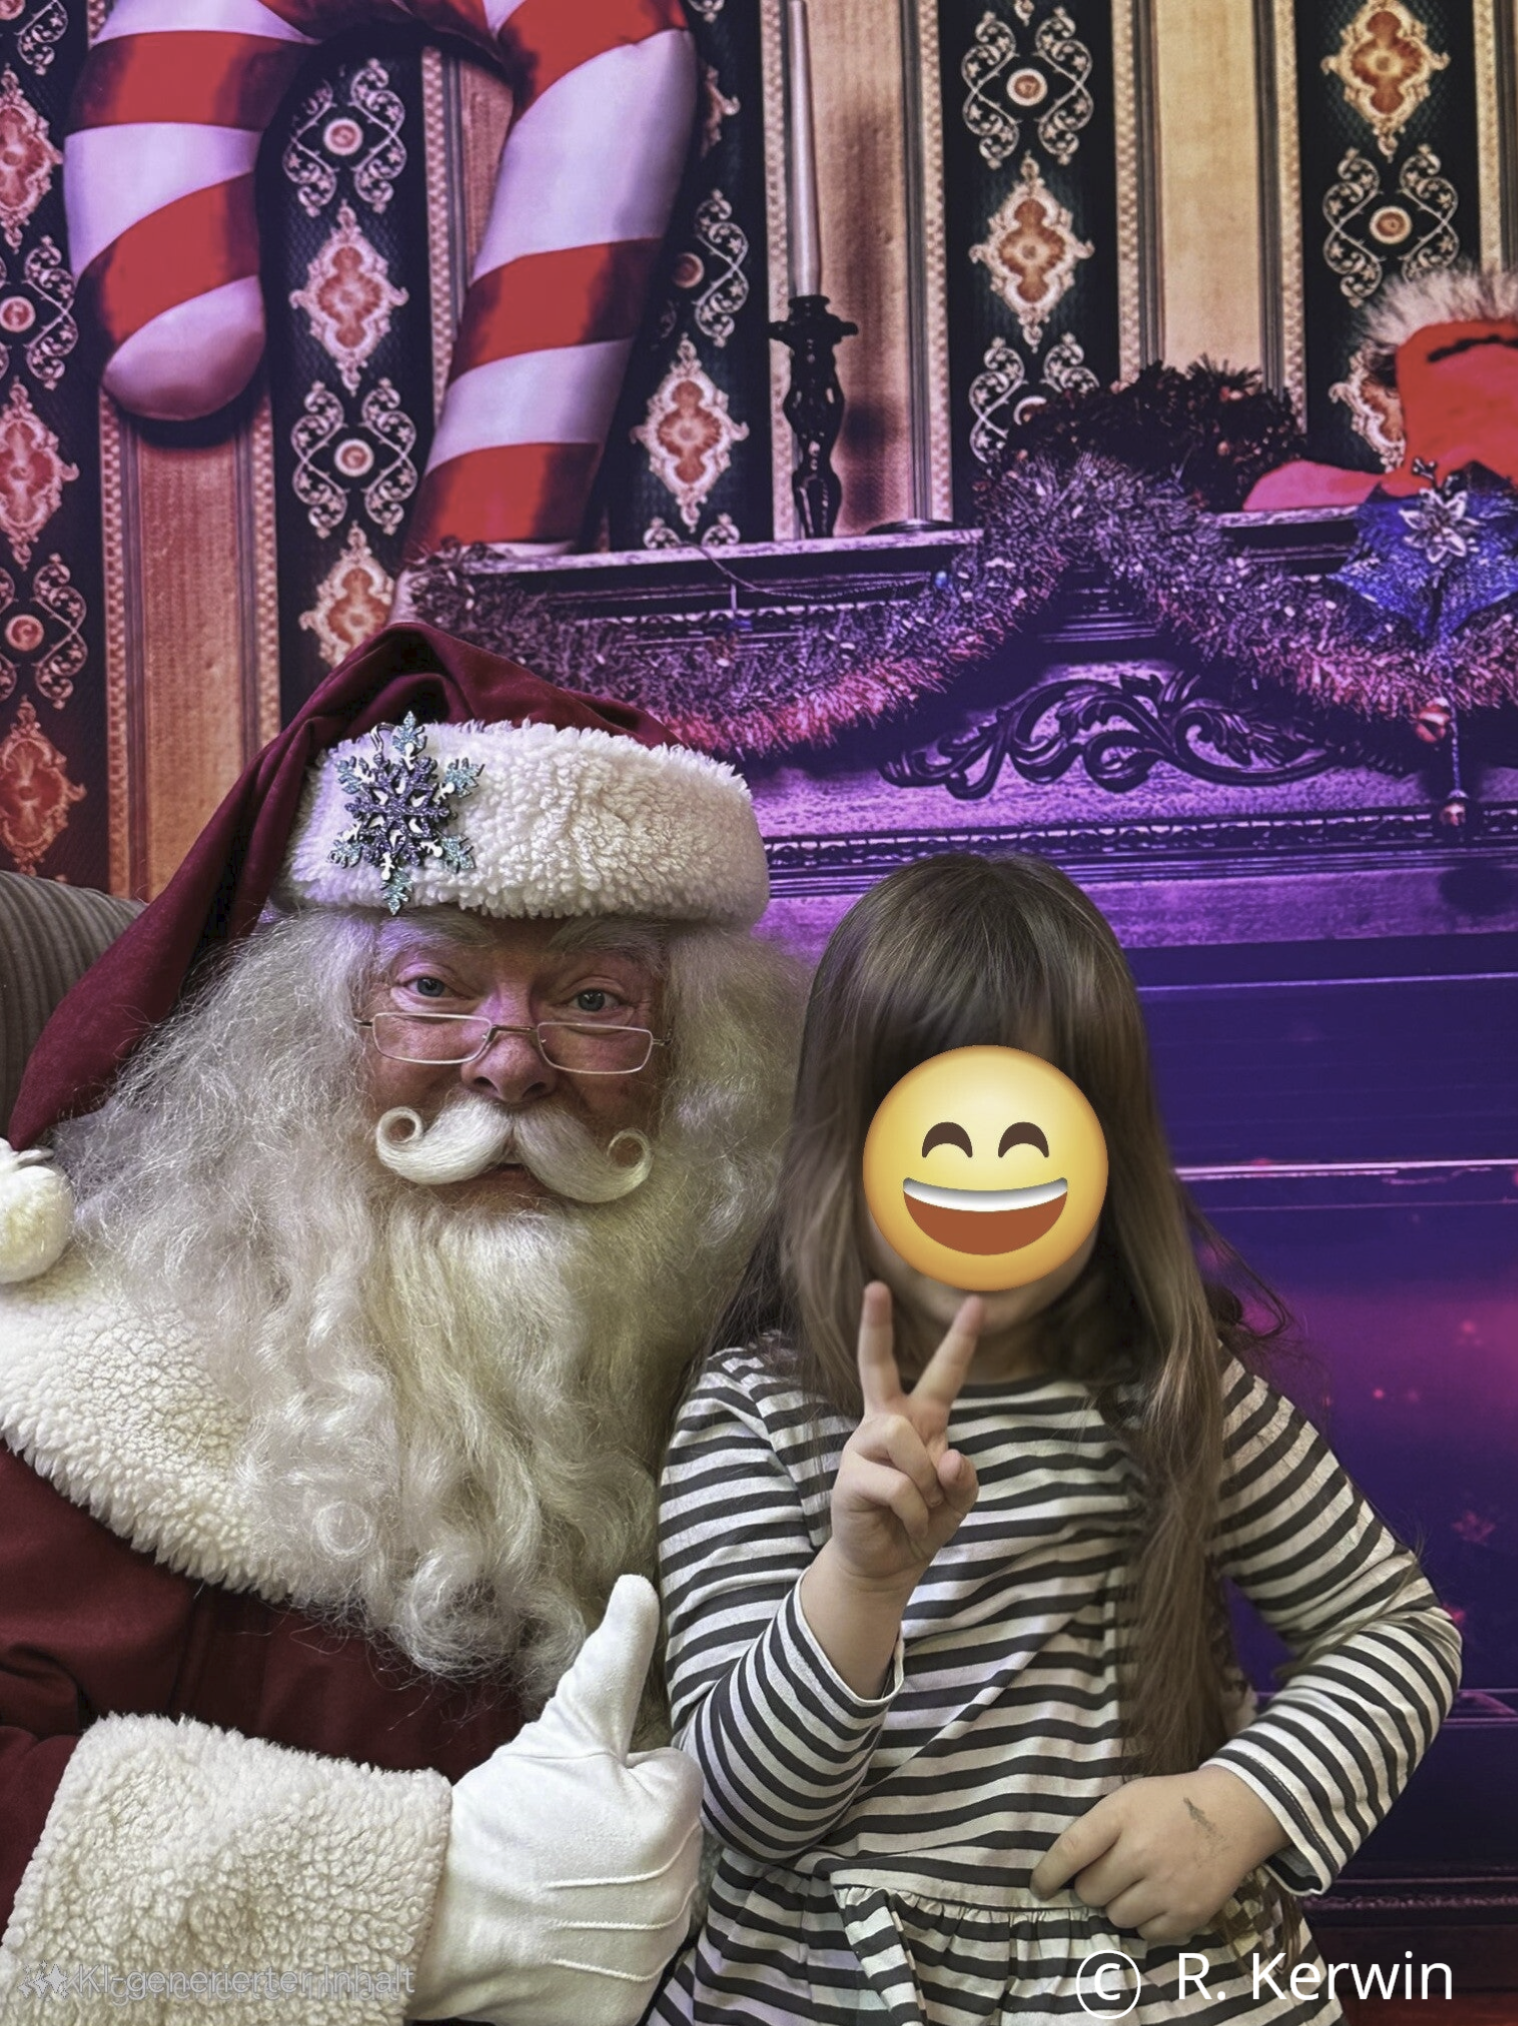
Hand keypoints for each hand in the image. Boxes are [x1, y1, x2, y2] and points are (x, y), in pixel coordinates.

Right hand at [412, 1576, 701, 2025]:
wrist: (436, 1915)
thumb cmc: (503, 1814)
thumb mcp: (566, 1725)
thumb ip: (617, 1654)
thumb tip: (640, 1587)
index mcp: (672, 1821)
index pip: (673, 1776)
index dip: (625, 1773)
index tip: (580, 1790)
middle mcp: (677, 1897)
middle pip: (670, 1842)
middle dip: (629, 1831)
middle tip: (565, 1834)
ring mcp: (650, 1960)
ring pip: (655, 1902)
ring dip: (620, 1889)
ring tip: (557, 1881)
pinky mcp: (621, 2011)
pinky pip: (632, 1966)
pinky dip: (603, 1952)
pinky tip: (560, 1934)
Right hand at [829, 1282, 981, 1593]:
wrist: (886, 1565)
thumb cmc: (920, 1522)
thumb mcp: (957, 1501)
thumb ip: (963, 1478)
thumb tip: (949, 1457)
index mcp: (917, 1421)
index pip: (939, 1374)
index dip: (959, 1342)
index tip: (976, 1304)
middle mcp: (885, 1423)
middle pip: (876, 1366)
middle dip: (875, 1326)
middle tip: (875, 1288)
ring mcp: (863, 1447)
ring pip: (902, 1434)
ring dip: (925, 1478)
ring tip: (921, 1504)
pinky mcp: (850, 1476)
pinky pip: (899, 1485)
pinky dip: (915, 1510)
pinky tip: (906, 1521)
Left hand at [1028, 1766, 1291, 1944]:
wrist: (1233, 1813)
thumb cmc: (1171, 1803)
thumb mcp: (1129, 1797)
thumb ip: (1098, 1829)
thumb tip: (1065, 1871)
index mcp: (1121, 1816)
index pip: (1071, 1851)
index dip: (1048, 1874)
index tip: (1039, 1888)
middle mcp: (1141, 1853)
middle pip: (1090, 1891)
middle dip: (1093, 1886)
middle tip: (1112, 1873)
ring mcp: (1166, 1887)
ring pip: (1116, 1917)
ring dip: (1119, 1905)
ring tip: (1139, 1884)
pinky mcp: (1189, 1914)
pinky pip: (1146, 1935)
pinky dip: (1146, 1922)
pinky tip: (1159, 1898)